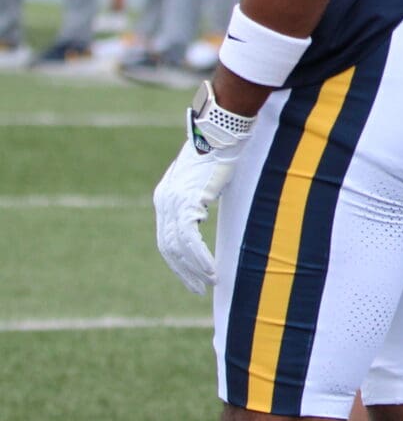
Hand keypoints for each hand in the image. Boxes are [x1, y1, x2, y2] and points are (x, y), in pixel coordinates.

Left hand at [152, 86, 256, 293]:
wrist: (220, 131)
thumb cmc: (219, 149)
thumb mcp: (204, 176)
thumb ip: (199, 194)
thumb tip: (204, 206)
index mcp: (165, 196)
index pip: (167, 237)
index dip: (178, 260)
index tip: (192, 275)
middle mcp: (164, 201)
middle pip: (168, 247)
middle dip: (183, 271)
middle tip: (198, 289)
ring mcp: (173, 203)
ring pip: (178, 248)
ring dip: (194, 269)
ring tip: (210, 283)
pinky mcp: (186, 203)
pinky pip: (190, 241)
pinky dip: (200, 259)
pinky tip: (212, 271)